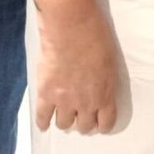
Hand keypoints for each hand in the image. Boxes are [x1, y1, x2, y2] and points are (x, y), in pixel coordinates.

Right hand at [33, 2, 118, 133]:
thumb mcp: (110, 61)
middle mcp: (86, 103)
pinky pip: (43, 117)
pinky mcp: (46, 94)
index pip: (106, 122)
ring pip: (64, 124)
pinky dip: (43, 123)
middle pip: (85, 126)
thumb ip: (106, 80)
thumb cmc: (96, 35)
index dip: (103, 125)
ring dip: (66, 121)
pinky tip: (44, 124)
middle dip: (84, 123)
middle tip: (81, 117)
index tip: (100, 123)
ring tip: (64, 116)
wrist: (71, 26)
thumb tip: (100, 87)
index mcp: (105, 94)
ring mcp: (64, 100)